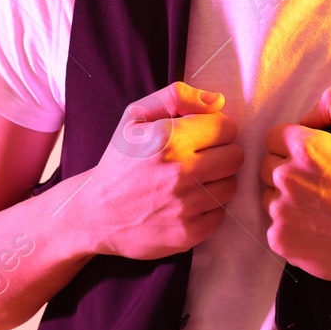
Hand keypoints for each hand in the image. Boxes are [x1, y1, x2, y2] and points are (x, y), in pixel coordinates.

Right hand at [76, 82, 242, 260]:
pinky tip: (187, 203)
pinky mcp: (188, 233)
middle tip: (200, 159)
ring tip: (192, 181)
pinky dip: (208, 208)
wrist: (95, 213)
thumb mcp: (135, 117)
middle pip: (235, 156)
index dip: (216, 129)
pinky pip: (220, 213)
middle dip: (221, 153)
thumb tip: (218, 101)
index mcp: (168, 139)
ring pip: (231, 185)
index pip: (226, 127)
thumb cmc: (120, 160)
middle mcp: (179, 172)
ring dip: (216, 181)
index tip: (202, 137)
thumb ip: (177, 96)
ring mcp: (185, 205)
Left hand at [260, 85, 330, 284]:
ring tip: (320, 206)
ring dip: (286, 197)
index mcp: (305, 148)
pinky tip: (317, 227)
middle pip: (267, 164)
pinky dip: (290, 226)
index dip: (295, 145)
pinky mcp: (279, 240)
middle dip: (287, 168)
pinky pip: (274, 226)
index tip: (315, 158)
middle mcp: (286, 177)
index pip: (274, 136)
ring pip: (268, 195)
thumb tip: (307, 113)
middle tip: (319, 182)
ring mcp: (280, 211)